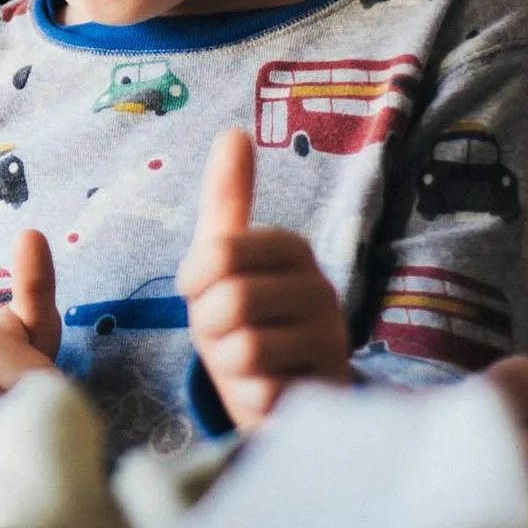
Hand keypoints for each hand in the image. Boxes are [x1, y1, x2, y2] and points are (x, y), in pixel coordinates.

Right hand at [0, 229, 62, 480]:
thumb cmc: (6, 358)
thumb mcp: (30, 324)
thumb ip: (36, 285)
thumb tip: (31, 231)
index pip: (48, 389)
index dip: (50, 395)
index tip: (36, 386)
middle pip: (25, 421)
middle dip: (29, 422)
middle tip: (16, 407)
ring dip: (4, 447)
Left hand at [178, 128, 350, 430]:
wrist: (283, 394)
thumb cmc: (243, 319)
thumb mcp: (225, 258)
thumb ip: (228, 198)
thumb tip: (233, 131)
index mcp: (290, 248)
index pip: (217, 253)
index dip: (195, 283)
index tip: (208, 293)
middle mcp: (320, 287)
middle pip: (229, 301)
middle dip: (211, 329)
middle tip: (230, 334)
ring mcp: (332, 339)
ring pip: (244, 349)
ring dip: (229, 366)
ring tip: (250, 363)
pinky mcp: (329, 387)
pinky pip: (263, 391)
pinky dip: (251, 396)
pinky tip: (268, 390)